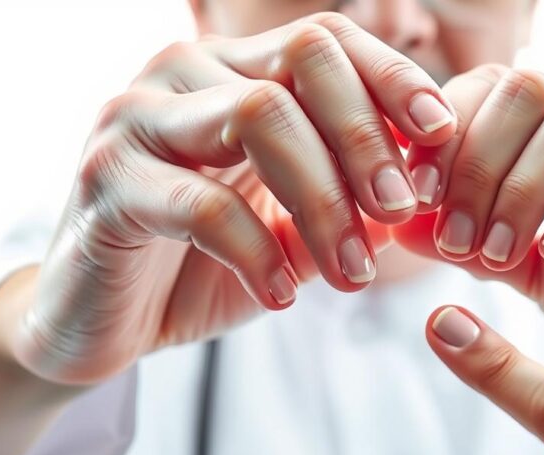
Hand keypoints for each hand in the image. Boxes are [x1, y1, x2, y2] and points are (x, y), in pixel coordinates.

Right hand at [8, 13, 456, 384]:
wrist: (102, 323)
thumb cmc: (203, 267)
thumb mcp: (292, 230)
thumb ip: (348, 201)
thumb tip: (423, 182)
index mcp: (229, 71)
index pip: (324, 41)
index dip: (392, 78)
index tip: (442, 137)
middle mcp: (181, 74)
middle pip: (301, 62)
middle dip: (365, 138)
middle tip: (400, 209)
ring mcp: (136, 119)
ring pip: (258, 115)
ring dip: (323, 199)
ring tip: (352, 276)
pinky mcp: (104, 180)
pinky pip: (202, 203)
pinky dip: (258, 253)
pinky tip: (282, 296)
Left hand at [396, 65, 543, 367]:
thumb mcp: (524, 259)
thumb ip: (466, 239)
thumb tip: (394, 224)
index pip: (489, 87)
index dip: (441, 135)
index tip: (408, 195)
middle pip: (525, 92)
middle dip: (475, 166)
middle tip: (453, 238)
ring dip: (521, 191)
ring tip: (498, 252)